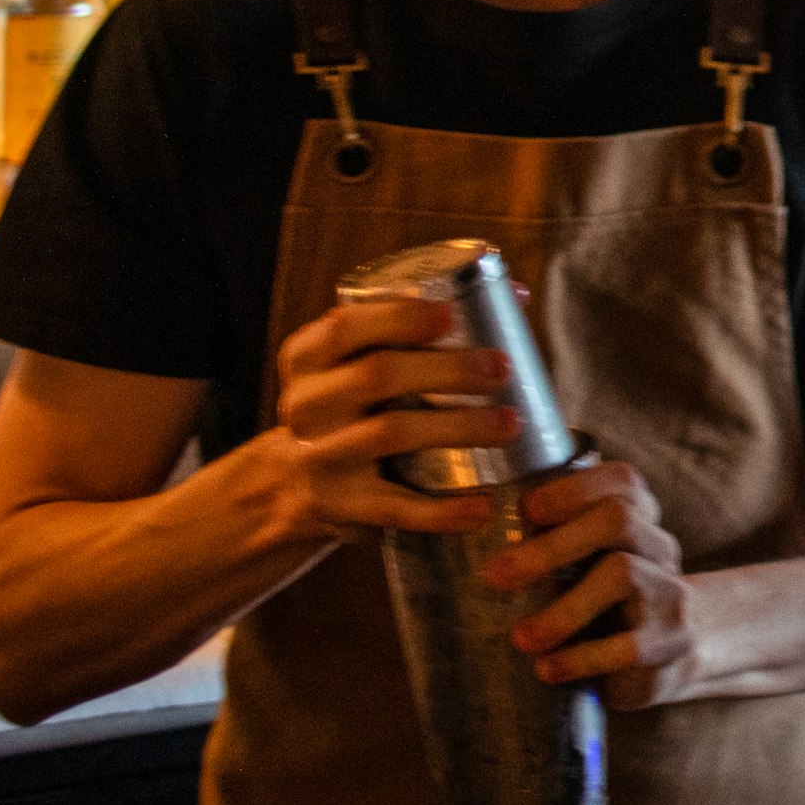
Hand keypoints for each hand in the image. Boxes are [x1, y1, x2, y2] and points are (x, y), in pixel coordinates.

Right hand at [268, 298, 523, 546]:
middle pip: (377, 375)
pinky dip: (444, 511)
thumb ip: (415, 329)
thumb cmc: (350, 405)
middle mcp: (306, 405)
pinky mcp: (341, 507)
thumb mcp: (354, 364)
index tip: (452, 315)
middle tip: (502, 369)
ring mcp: (320, 458)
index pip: (344, 327)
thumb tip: (516, 294)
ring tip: (510, 424)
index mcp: (307, 360)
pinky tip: (484, 505)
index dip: (400, 317)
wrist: (288, 486)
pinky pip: (396, 509)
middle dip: (447, 369)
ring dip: (458, 427)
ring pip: (390, 434)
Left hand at [489, 457, 702, 708]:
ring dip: (563, 609)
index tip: (523, 510)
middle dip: (552, 546)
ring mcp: (670, 594)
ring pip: (624, 575)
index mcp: (638, 519)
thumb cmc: (604, 603)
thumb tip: (456, 529)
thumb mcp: (586, 565)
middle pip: (618, 519)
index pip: (621, 481)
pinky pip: (630, 645)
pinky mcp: (670, 644)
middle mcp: (659, 547)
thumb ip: (548, 542)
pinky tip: (548, 669)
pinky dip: (581, 658)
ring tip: (521, 639)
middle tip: (496, 577)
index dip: (572, 488)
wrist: (674, 654)